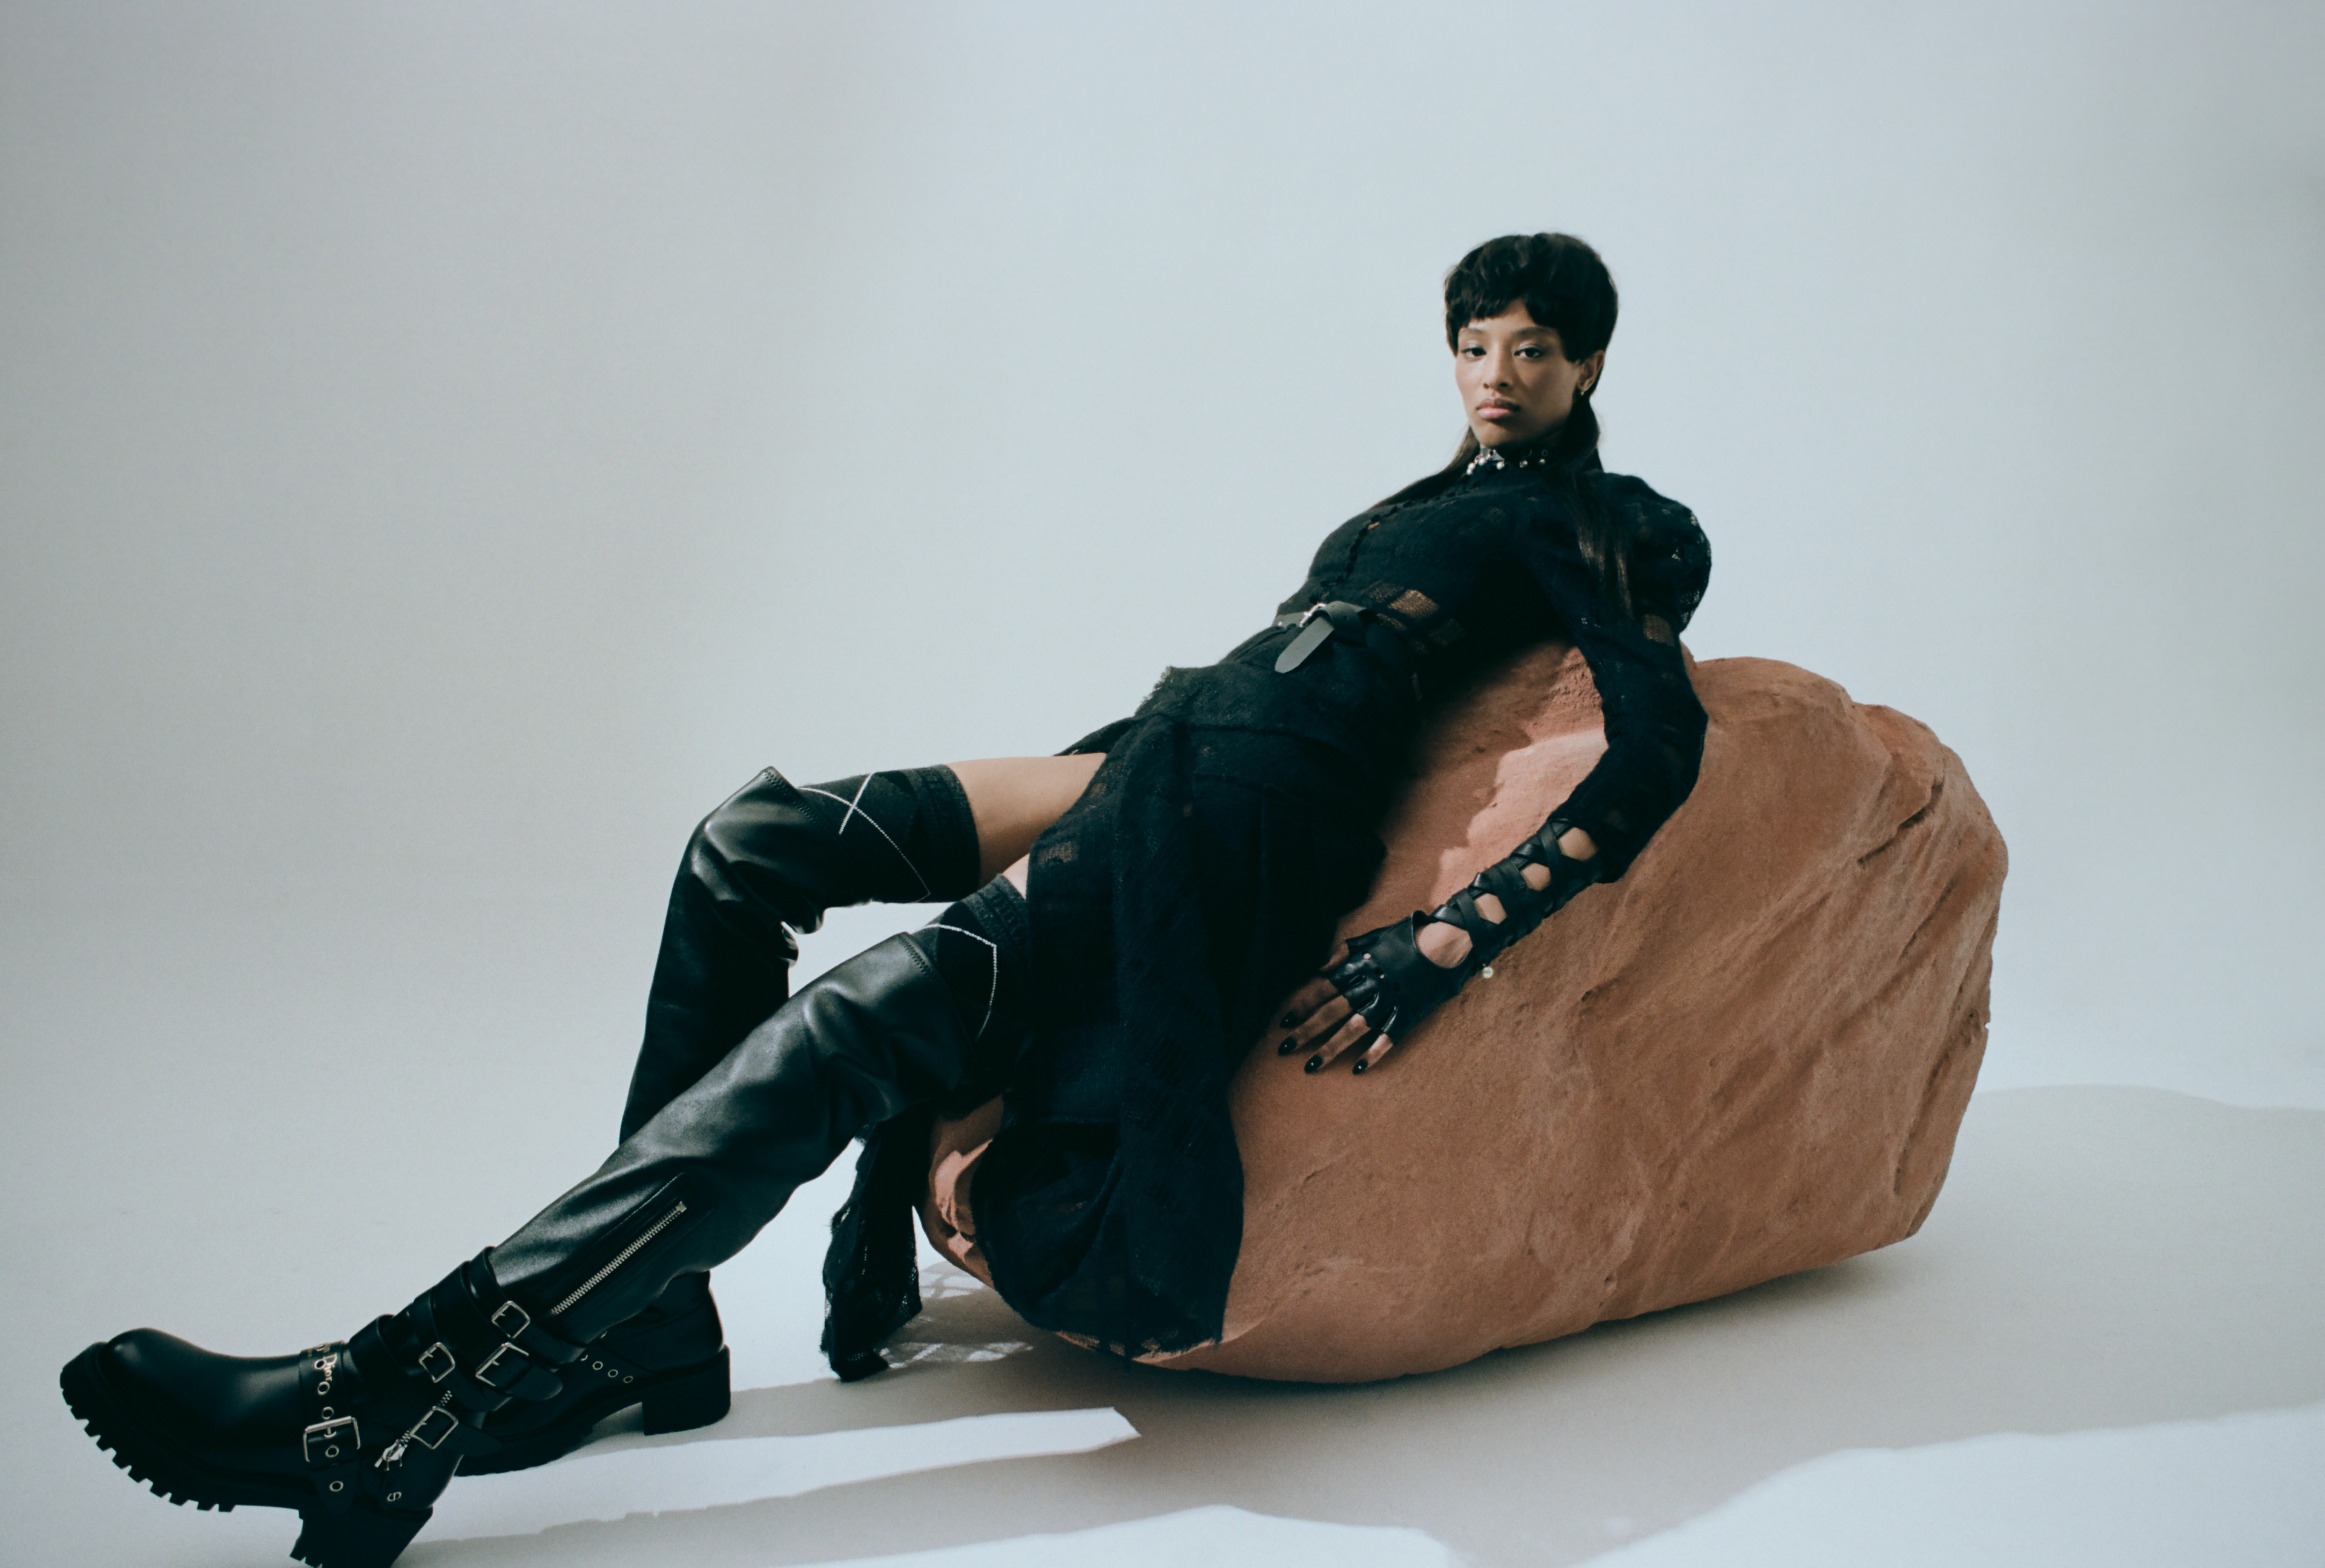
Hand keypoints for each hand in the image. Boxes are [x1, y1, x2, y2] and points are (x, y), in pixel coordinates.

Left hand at [1274, 917, 1474, 1076]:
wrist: (1444, 941)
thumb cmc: (1406, 938)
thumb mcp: (1371, 938)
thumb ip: (1344, 952)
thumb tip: (1321, 968)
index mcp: (1357, 967)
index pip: (1322, 990)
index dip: (1301, 1006)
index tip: (1283, 1023)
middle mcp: (1368, 986)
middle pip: (1331, 1012)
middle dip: (1306, 1031)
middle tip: (1284, 1049)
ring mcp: (1388, 1001)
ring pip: (1353, 1029)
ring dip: (1330, 1048)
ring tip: (1311, 1065)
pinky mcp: (1408, 1013)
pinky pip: (1388, 1037)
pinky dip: (1373, 1053)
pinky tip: (1357, 1068)